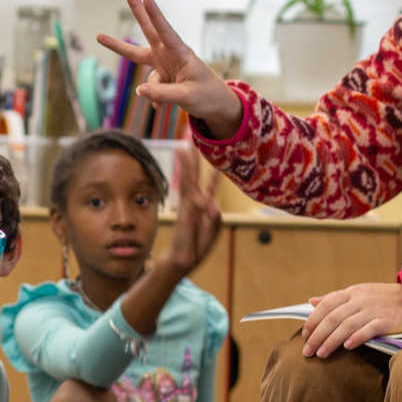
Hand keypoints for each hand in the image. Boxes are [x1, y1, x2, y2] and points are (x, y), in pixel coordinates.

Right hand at [98, 0, 242, 138]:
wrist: (216, 105)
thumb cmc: (207, 96)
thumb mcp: (186, 97)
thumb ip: (162, 93)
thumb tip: (139, 90)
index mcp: (181, 54)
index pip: (166, 32)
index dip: (155, 15)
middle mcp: (169, 54)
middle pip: (149, 29)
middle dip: (137, 9)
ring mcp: (163, 63)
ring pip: (138, 57)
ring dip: (125, 54)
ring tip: (128, 68)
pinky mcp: (160, 75)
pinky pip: (149, 87)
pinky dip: (153, 98)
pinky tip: (162, 107)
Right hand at [159, 144, 221, 275]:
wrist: (182, 260)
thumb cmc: (196, 248)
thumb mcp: (211, 234)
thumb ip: (214, 220)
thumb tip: (214, 205)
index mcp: (204, 208)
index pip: (211, 187)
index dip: (214, 174)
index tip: (219, 160)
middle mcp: (195, 203)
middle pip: (195, 177)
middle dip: (194, 160)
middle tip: (191, 141)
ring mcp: (189, 204)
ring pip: (189, 178)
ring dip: (187, 161)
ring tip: (183, 145)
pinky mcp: (185, 208)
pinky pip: (187, 188)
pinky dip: (186, 174)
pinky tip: (184, 162)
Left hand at [303, 282, 401, 357]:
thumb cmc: (382, 298)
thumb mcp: (358, 293)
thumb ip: (335, 298)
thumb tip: (312, 302)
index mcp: (351, 293)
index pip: (326, 305)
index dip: (313, 320)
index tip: (304, 334)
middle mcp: (360, 300)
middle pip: (333, 318)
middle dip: (317, 335)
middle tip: (307, 351)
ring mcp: (373, 310)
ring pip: (347, 325)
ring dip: (331, 341)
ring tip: (321, 354)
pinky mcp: (387, 321)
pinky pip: (369, 330)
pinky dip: (357, 338)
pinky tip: (347, 348)